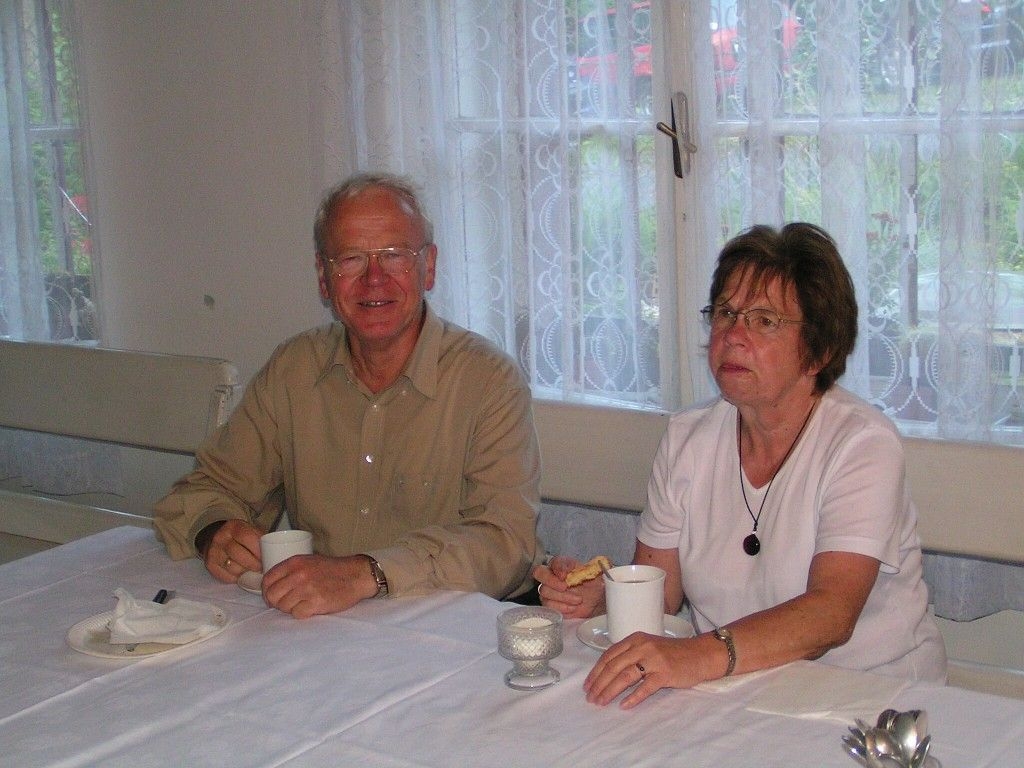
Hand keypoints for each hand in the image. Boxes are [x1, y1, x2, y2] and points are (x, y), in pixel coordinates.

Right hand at [204, 519, 261, 582]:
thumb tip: (276, 553)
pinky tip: (242, 575)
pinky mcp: (209, 565)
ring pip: (232, 567)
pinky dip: (236, 578)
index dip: (258, 549)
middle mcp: (221, 538)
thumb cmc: (239, 537)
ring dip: (245, 572)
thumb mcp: (249, 530)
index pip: (247, 537)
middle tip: (262, 568)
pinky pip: (225, 576)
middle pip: (239, 554)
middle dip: (253, 564)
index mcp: (233, 527)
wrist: (214, 538)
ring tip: (253, 572)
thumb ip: (260, 538)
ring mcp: (213, 552)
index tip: (266, 557)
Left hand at [261, 553, 377, 618]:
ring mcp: (307, 589)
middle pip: (272, 595)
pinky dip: (302, 613)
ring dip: (291, 608)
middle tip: (287, 604)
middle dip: (277, 602)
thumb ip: (291, 570)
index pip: (267, 579)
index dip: (267, 591)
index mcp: (295, 562)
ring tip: (303, 603)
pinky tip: (311, 608)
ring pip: (283, 606)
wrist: (356, 575)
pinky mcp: (316, 602)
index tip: (272, 596)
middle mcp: (299, 574)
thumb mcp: (310, 561)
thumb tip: (273, 585)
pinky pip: (297, 614)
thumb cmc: (333, 570)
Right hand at [531, 555, 604, 619]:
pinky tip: (573, 607)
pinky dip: (562, 607)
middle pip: (539, 573)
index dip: (558, 568)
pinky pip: (549, 606)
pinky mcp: (551, 605)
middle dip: (551, 580)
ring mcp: (550, 591)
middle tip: (565, 586)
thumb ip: (602, 565)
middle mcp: (553, 576)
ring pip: (545, 592)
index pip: (554, 561)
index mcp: (564, 564)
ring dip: (562, 597)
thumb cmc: (595, 585)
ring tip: (578, 600)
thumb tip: (603, 561)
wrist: (597, 602)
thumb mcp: (601, 574)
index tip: (566, 575)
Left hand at [583, 632, 717, 708]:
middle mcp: (642, 647)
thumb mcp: (648, 647)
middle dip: (599, 684)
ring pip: (625, 676)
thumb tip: (607, 675)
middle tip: (591, 698)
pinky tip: (624, 705)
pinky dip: (633, 697)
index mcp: (635, 639)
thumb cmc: (672, 653)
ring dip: (610, 691)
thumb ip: (630, 656)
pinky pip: (645, 687)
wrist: (700, 654)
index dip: (595, 672)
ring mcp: (654, 659)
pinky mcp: (665, 673)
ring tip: (601, 703)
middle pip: (613, 666)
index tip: (587, 686)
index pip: (608, 655)